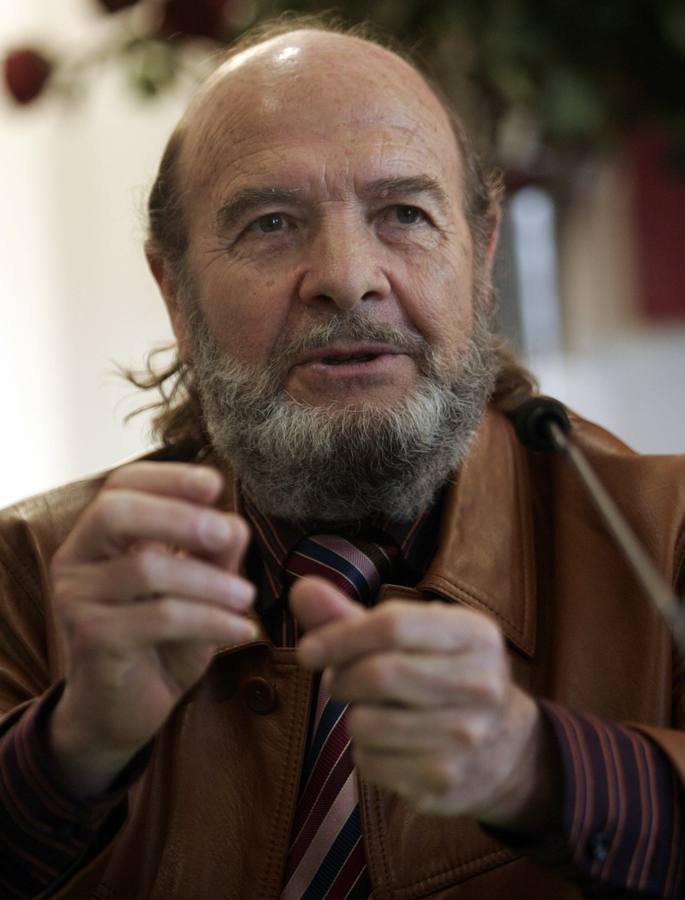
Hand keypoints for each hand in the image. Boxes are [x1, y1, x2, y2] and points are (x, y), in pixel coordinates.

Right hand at [49, 462, 256, 796]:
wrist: (124, 710)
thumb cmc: (161, 640)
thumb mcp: (195, 588)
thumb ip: (211, 553)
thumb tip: (235, 524)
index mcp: (99, 537)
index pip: (123, 486)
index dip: (169, 478)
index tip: (216, 485)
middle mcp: (77, 559)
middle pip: (115, 512)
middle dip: (179, 515)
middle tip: (229, 533)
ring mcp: (78, 598)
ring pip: (147, 568)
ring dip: (210, 580)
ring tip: (247, 597)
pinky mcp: (92, 638)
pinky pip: (159, 617)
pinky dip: (211, 620)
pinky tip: (243, 631)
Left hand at [291, 577, 560, 828]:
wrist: (502, 747)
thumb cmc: (440, 673)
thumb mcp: (411, 636)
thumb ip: (350, 615)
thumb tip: (300, 589)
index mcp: (474, 634)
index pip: (393, 626)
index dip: (339, 636)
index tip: (306, 651)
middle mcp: (481, 684)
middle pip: (379, 674)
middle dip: (343, 679)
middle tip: (340, 682)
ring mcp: (467, 737)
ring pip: (366, 723)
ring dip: (353, 718)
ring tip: (374, 711)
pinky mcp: (445, 781)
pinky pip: (369, 763)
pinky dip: (364, 753)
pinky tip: (389, 744)